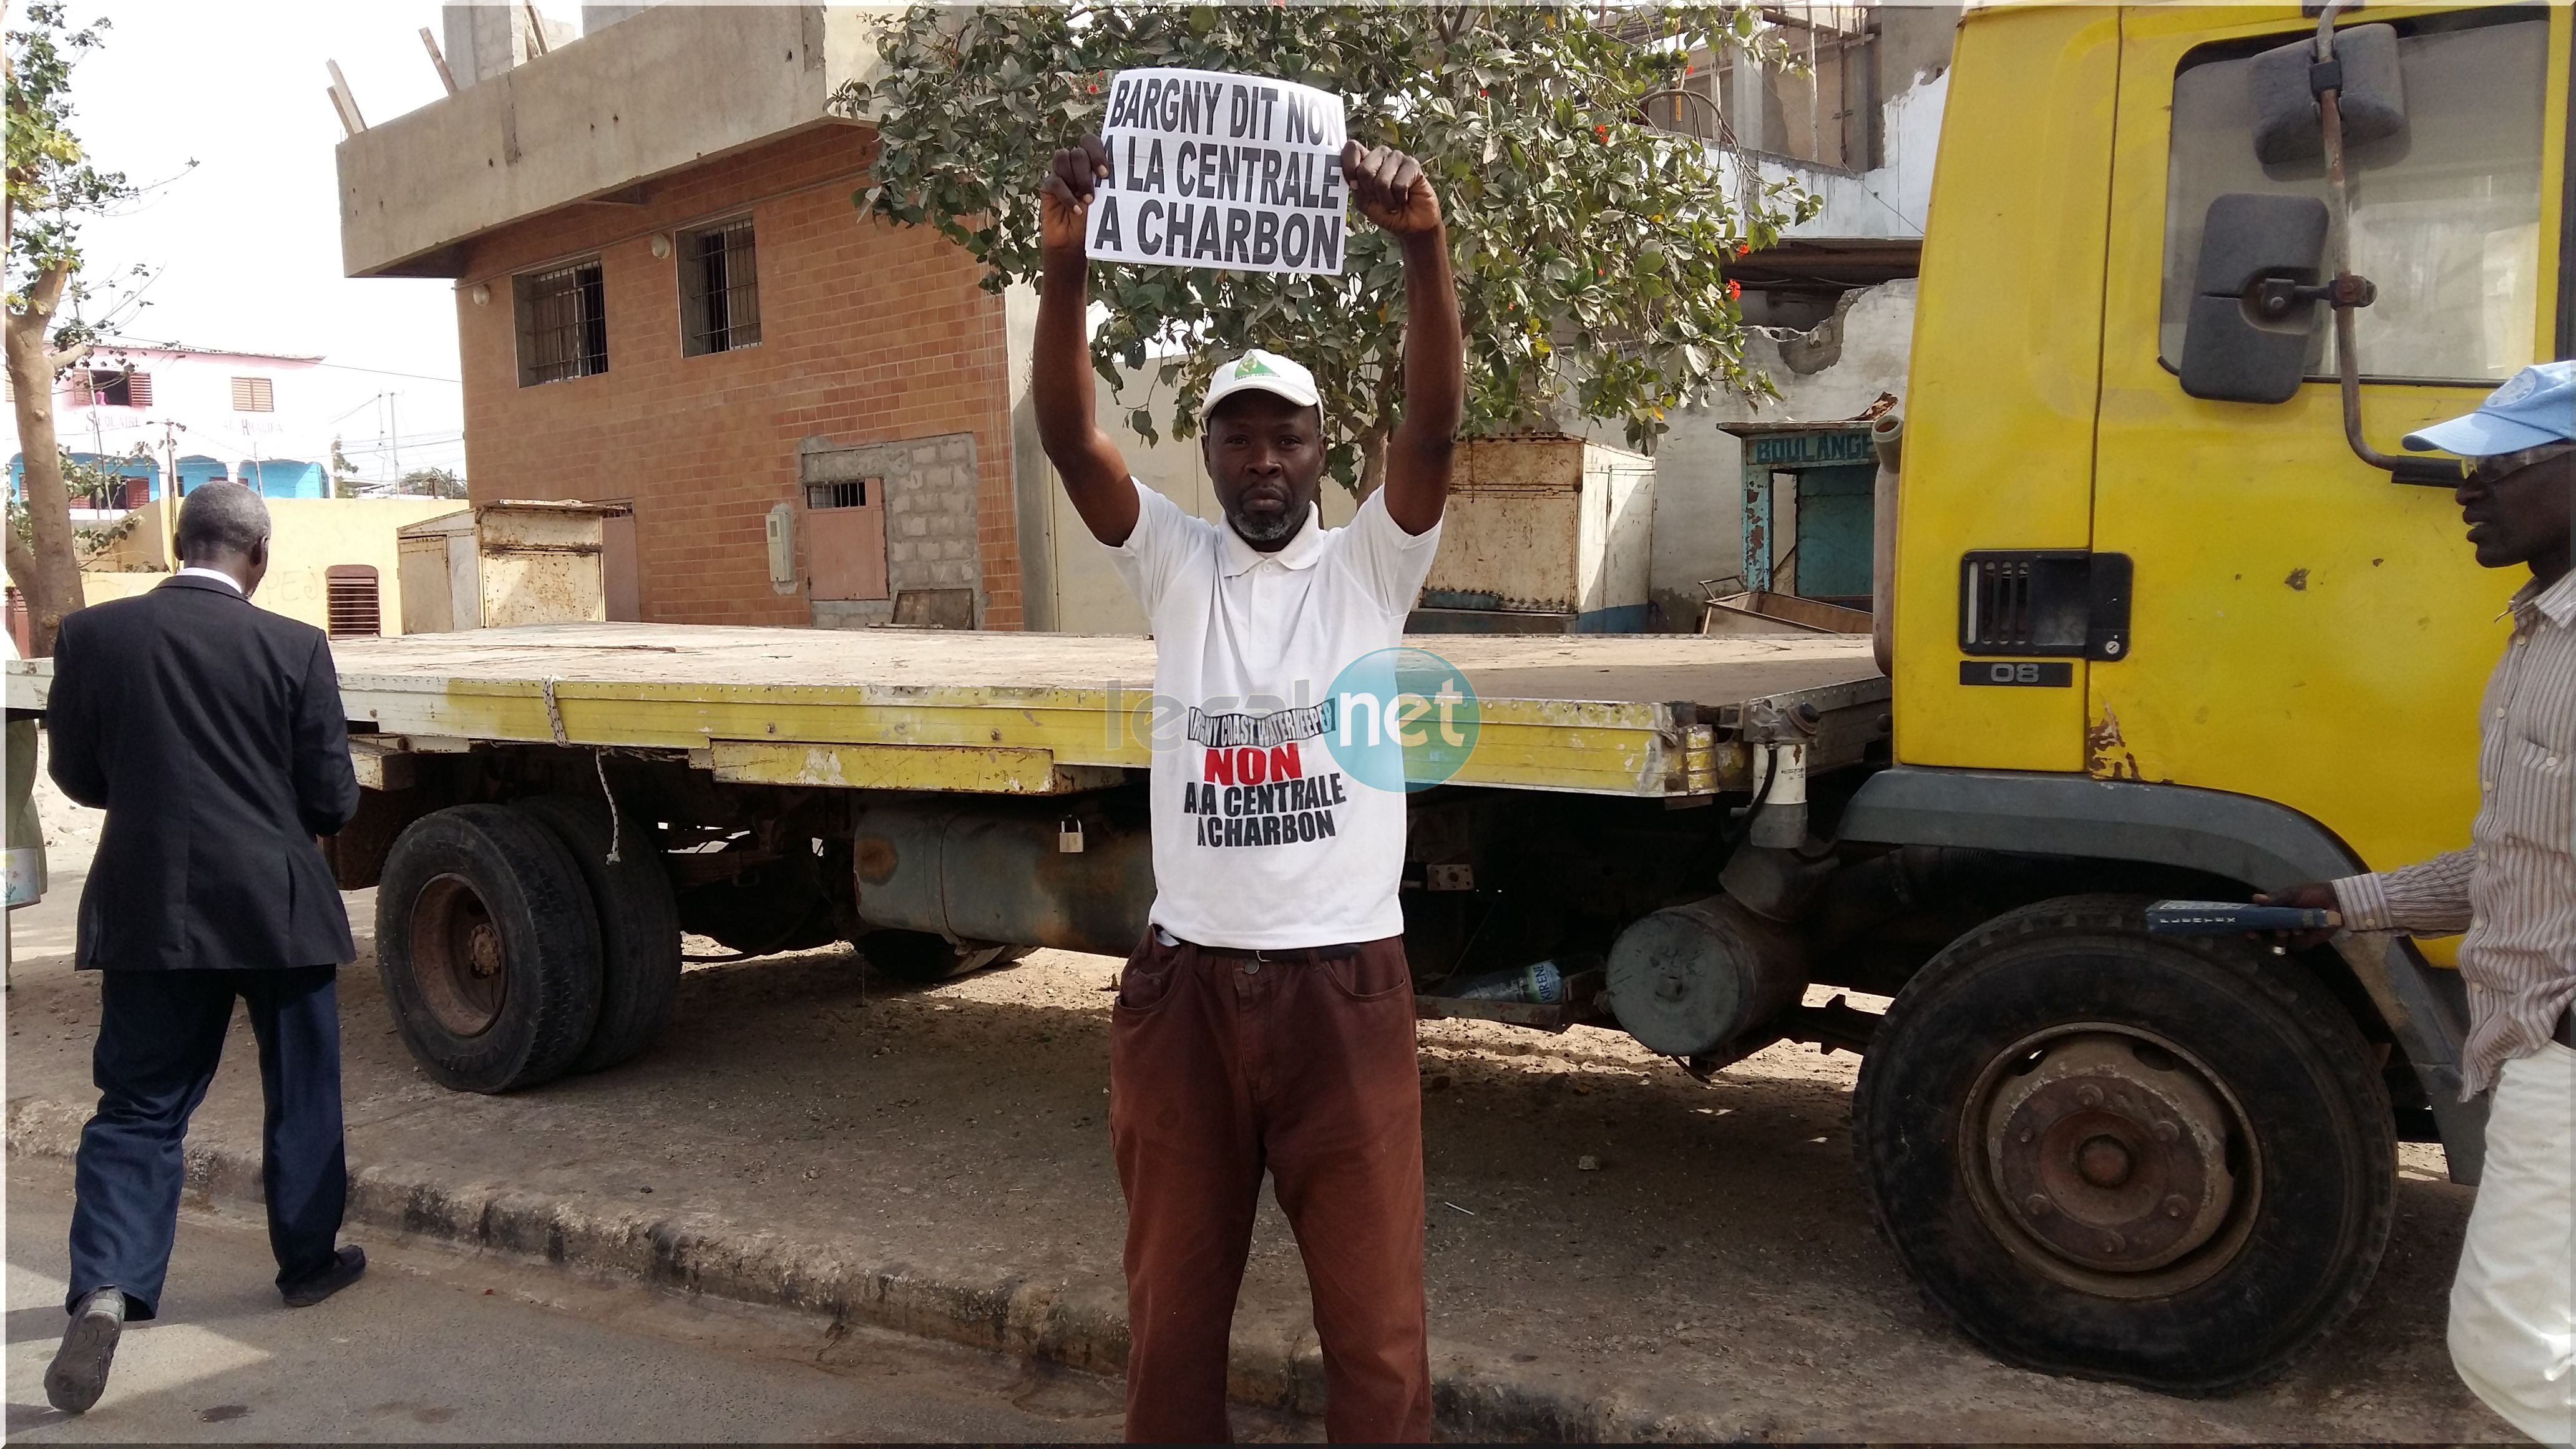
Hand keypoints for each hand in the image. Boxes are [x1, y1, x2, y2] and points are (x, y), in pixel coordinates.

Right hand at [1040, 136, 1111, 255]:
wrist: (1074, 243)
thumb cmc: (1094, 220)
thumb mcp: (1106, 201)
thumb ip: (1109, 184)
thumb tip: (1123, 174)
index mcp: (1090, 162)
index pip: (1090, 142)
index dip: (1097, 151)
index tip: (1106, 173)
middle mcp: (1075, 164)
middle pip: (1078, 151)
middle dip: (1088, 168)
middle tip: (1100, 183)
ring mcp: (1060, 173)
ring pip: (1063, 158)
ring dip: (1078, 178)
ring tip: (1088, 200)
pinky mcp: (1048, 186)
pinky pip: (1055, 182)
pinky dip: (1067, 195)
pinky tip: (1077, 209)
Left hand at [1341, 141, 1441, 236]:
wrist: (1410, 224)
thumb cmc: (1387, 212)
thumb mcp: (1364, 203)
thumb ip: (1356, 188)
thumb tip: (1353, 179)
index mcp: (1366, 160)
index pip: (1352, 149)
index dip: (1348, 167)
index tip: (1354, 185)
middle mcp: (1381, 155)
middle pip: (1364, 169)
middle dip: (1370, 191)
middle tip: (1379, 197)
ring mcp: (1397, 158)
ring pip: (1382, 180)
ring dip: (1386, 198)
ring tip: (1392, 200)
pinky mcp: (1413, 165)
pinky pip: (1399, 185)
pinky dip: (1399, 198)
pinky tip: (1403, 198)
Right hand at [2253, 882, 2340, 952]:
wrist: (2335, 901)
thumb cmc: (2312, 894)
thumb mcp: (2292, 894)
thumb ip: (2275, 898)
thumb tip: (2255, 898)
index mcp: (2273, 913)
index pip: (2256, 923)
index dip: (2249, 928)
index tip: (2248, 931)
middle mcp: (2278, 926)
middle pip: (2264, 937)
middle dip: (2263, 937)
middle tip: (2265, 933)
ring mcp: (2291, 935)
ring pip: (2279, 943)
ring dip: (2282, 937)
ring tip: (2291, 929)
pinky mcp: (2304, 942)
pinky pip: (2296, 945)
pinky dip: (2299, 939)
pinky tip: (2304, 931)